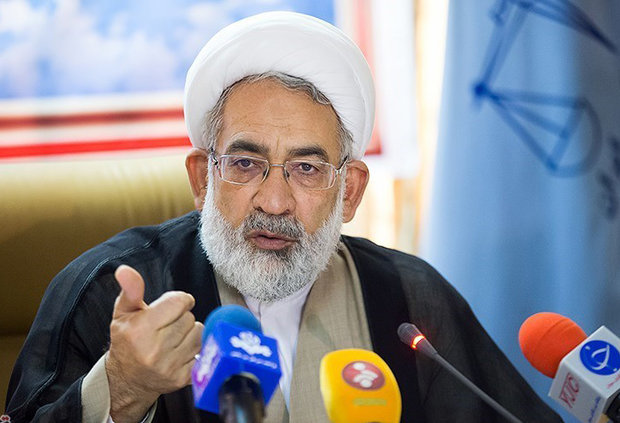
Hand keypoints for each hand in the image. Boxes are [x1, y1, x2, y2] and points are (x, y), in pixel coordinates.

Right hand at [105, 265, 203, 422]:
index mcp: (140, 330)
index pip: (179, 302)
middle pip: (189, 317)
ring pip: (199, 333)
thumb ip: (130, 290)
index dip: (179, 300)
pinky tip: (181, 350)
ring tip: (174, 337)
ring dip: (190, 332)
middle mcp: (155, 350)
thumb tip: (125, 270)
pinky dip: (196, 348)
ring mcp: (170, 366)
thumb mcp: (123, 314)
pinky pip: (203, 350)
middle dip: (182, 317)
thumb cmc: (127, 342)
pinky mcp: (182, 377)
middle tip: (168, 325)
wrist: (127, 380)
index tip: (173, 305)